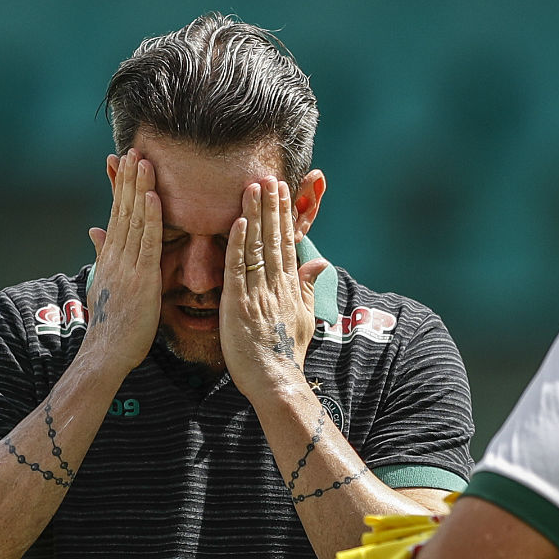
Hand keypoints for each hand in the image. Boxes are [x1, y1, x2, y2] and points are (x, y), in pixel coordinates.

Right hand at [80, 149, 162, 377]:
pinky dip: (152, 218)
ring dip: (140, 189)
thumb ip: (103, 254)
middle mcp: (117, 256)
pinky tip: (155, 197)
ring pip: (136, 220)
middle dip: (129, 179)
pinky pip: (149, 243)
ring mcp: (128, 266)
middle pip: (124, 210)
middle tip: (133, 149)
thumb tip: (95, 230)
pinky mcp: (143, 279)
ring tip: (142, 161)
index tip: (125, 161)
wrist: (106, 353)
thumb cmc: (112, 323)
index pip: (118, 213)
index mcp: (112, 256)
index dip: (122, 186)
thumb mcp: (104, 283)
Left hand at [220, 176, 328, 398]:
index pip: (287, 243)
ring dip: (255, 215)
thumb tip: (320, 261)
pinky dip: (238, 244)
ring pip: (256, 247)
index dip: (285, 215)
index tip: (283, 191)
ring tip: (253, 187)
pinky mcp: (238, 303)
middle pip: (274, 238)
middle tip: (269, 176)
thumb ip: (308, 286)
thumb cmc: (287, 353)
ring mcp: (258, 293)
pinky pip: (238, 268)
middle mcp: (277, 285)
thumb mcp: (305, 317)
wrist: (276, 381)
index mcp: (290, 287)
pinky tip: (238, 222)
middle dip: (272, 206)